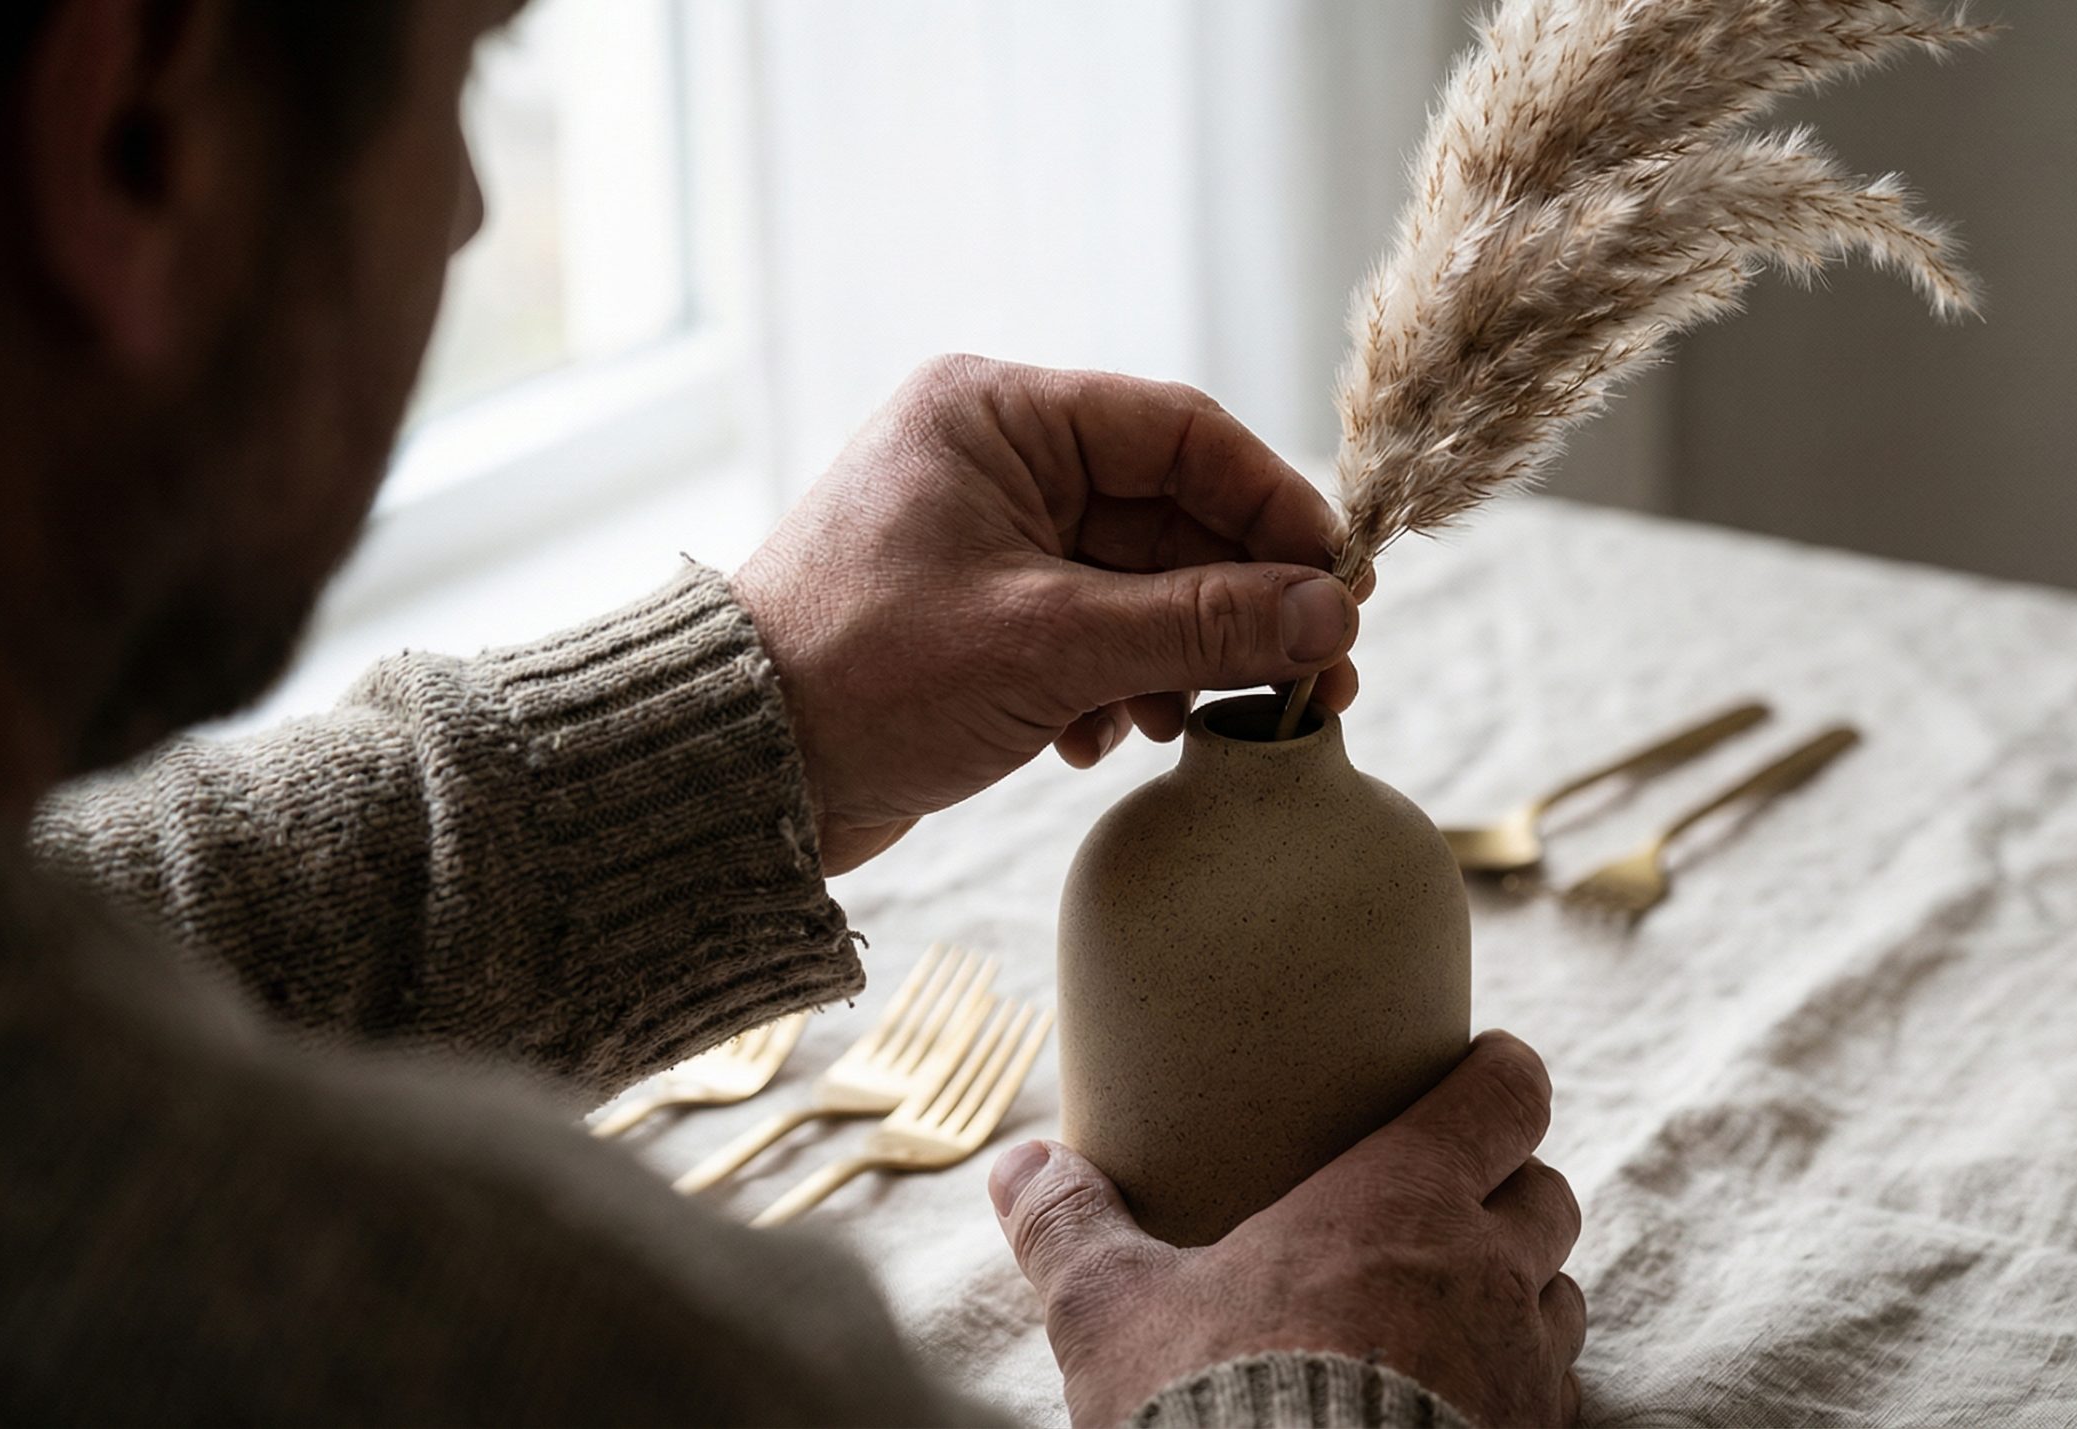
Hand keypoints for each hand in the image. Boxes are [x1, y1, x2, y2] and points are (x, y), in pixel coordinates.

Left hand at [733, 356, 1363, 872]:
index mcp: (996, 415)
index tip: (1341, 583)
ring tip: (1188, 722)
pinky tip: (1098, 740)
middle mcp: (996, 461)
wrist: (736, 776)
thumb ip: (1200, 624)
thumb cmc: (864, 680)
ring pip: (1139, 584)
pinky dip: (1116, 685)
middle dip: (1238, 604)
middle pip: (1171, 515)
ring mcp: (988, 540)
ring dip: (1178, 656)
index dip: (1274, 506)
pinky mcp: (981, 616)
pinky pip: (1093, 632)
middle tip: (1315, 680)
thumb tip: (1331, 615)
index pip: (1182, 433)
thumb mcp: (1049, 646)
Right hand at [992, 1032, 1585, 1427]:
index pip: (1506, 1095)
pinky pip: (1556, 1401)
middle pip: (1550, 1194)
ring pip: (1562, 1300)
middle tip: (1447, 1201)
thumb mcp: (1113, 1319)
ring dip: (1522, 1293)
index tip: (1475, 1071)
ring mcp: (1522, 1373)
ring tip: (1452, 1310)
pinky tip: (1459, 1406)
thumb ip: (1072, 1231)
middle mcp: (1487, 1275)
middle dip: (1509, 1189)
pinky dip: (1522, 1390)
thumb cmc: (1214, 1413)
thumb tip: (1020, 1167)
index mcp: (1402, 1202)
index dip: (1500, 1075)